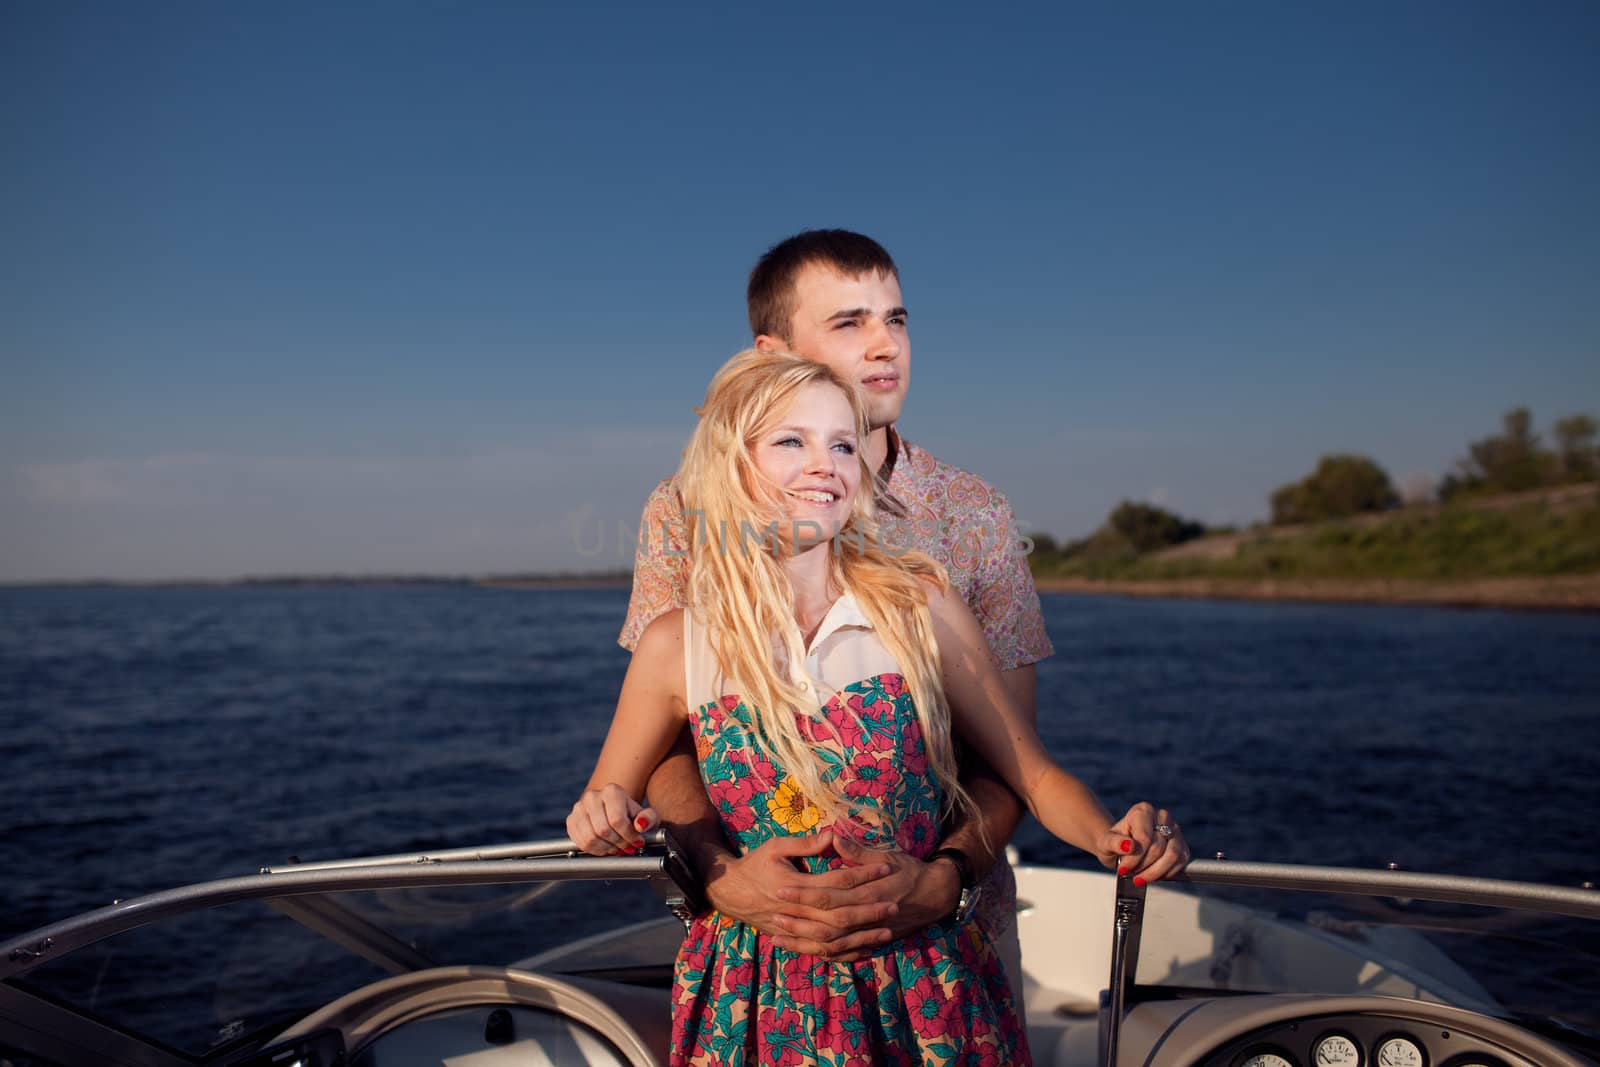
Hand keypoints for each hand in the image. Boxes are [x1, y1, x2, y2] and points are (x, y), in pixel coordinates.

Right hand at [567, 783, 657, 855]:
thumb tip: (640, 825)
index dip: (628, 836)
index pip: (617, 819)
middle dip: (618, 843)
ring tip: (617, 849)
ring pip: (590, 838)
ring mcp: (579, 808)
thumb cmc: (631, 815)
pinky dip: (595, 850)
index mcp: (612, 791)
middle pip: (603, 830)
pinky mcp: (571, 821)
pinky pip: (581, 843)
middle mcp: (592, 796)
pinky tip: (605, 848)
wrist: (614, 810)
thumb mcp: (647, 815)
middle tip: (627, 847)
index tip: (637, 842)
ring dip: (607, 849)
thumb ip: (649, 818)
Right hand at [705, 831, 899, 958]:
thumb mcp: (776, 847)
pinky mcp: (795, 938)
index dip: (863, 874)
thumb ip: (805, 843)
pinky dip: (845, 953)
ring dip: (861, 935)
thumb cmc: (754, 865)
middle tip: (895, 904)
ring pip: (835, 938)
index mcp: (797, 886)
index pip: (838, 881)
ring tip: (887, 930)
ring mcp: (797, 928)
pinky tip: (865, 950)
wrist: (730, 892)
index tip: (885, 866)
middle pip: (841, 914)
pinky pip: (823, 951)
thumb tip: (832, 833)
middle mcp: (799, 911)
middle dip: (869, 910)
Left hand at [774, 836, 965, 961]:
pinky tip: (803, 951)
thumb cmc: (910, 870)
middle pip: (826, 923)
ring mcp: (869, 933)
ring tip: (778, 937)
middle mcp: (867, 916)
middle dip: (798, 920)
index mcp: (868, 891)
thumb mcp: (886, 855)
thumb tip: (833, 836)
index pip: (828, 894)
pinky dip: (822, 955)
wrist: (936, 894)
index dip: (803, 894)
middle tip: (772, 915)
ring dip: (804, 942)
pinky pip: (843, 954)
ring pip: (832, 944)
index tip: (779, 889)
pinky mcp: (871, 942)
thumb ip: (857, 851)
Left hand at [1098, 802, 1190, 885]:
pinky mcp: (1183, 844)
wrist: (1122, 848)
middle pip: (1158, 848)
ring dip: (1155, 872)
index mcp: (1142, 811)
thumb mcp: (1105, 843)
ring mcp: (1175, 830)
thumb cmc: (1114, 844)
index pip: (1144, 838)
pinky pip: (1181, 862)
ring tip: (1141, 878)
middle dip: (1143, 867)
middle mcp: (1162, 816)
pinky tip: (1153, 876)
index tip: (1123, 870)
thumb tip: (1129, 846)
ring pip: (1173, 855)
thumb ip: (1113, 842)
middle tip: (1131, 874)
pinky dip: (1167, 873)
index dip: (1134, 858)